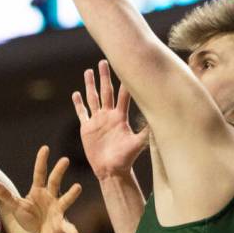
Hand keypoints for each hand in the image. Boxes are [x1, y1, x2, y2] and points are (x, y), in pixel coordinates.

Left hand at [0, 145, 81, 232]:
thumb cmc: (30, 217)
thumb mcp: (16, 205)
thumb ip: (5, 194)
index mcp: (38, 190)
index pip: (40, 172)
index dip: (41, 161)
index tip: (45, 148)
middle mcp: (50, 196)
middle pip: (55, 181)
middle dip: (59, 171)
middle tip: (65, 159)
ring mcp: (58, 209)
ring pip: (65, 199)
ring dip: (71, 194)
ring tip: (78, 187)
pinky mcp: (61, 224)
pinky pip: (67, 227)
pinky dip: (71, 230)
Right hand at [73, 60, 147, 180]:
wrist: (111, 171)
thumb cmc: (126, 159)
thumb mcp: (137, 145)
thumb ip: (145, 133)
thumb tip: (157, 123)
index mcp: (120, 117)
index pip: (122, 96)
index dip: (124, 83)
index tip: (126, 68)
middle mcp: (109, 116)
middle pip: (106, 92)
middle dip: (104, 77)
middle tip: (104, 61)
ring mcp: (97, 121)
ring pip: (92, 98)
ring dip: (90, 85)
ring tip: (88, 71)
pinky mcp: (87, 128)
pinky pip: (82, 113)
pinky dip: (78, 104)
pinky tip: (75, 94)